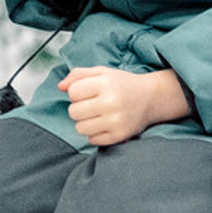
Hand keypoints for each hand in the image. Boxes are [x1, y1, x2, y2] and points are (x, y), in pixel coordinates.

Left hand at [60, 65, 191, 147]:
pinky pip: (92, 140)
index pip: (72, 92)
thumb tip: (60, 87)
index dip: (76, 93)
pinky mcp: (120, 135)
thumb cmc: (122, 84)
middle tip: (92, 105)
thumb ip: (78, 75)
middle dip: (79, 108)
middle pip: (73, 112)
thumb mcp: (102, 72)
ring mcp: (116, 121)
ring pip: (80, 128)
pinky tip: (104, 124)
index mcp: (105, 83)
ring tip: (96, 115)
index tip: (87, 92)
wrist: (151, 98)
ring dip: (84, 122)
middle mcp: (111, 102)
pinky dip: (95, 133)